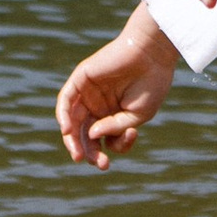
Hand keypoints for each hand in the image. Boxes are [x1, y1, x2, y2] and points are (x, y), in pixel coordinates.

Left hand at [55, 9, 179, 169]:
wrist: (153, 53)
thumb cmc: (151, 84)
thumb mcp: (136, 116)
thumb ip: (114, 128)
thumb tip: (91, 134)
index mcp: (115, 115)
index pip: (104, 139)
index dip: (109, 150)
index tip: (117, 152)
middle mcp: (99, 105)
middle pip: (85, 133)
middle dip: (89, 151)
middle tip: (98, 163)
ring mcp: (89, 93)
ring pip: (73, 121)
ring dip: (73, 140)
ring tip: (79, 154)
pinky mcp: (81, 79)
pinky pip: (66, 100)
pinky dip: (63, 115)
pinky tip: (68, 130)